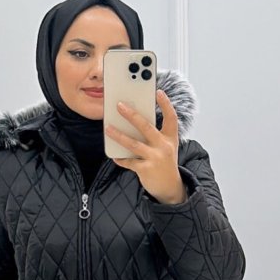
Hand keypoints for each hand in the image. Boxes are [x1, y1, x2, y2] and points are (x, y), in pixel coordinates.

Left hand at [105, 89, 186, 204]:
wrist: (170, 187)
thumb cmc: (164, 161)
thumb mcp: (165, 146)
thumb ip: (153, 134)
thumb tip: (132, 119)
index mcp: (170, 138)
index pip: (171, 118)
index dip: (166, 105)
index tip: (158, 92)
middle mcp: (164, 147)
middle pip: (147, 128)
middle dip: (132, 116)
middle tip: (119, 105)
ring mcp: (156, 158)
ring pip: (133, 144)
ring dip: (119, 135)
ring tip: (108, 128)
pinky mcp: (146, 170)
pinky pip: (129, 162)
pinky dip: (121, 159)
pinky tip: (114, 156)